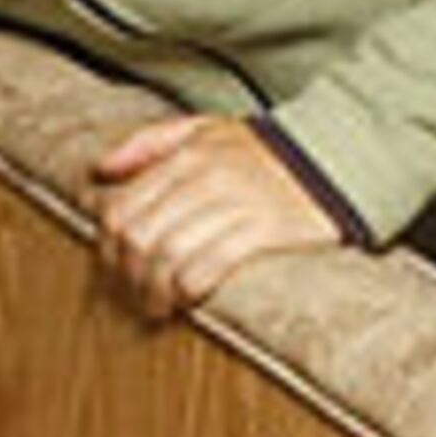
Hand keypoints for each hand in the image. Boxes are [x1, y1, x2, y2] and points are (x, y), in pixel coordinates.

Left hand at [88, 116, 339, 319]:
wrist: (334, 158)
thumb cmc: (260, 152)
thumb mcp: (203, 130)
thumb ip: (148, 143)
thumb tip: (100, 170)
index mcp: (185, 157)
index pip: (122, 210)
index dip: (110, 249)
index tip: (116, 269)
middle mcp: (205, 179)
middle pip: (140, 238)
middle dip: (129, 276)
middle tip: (136, 295)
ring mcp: (236, 205)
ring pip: (169, 256)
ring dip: (155, 290)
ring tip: (158, 306)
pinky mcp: (265, 231)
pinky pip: (209, 266)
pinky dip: (189, 288)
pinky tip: (188, 299)